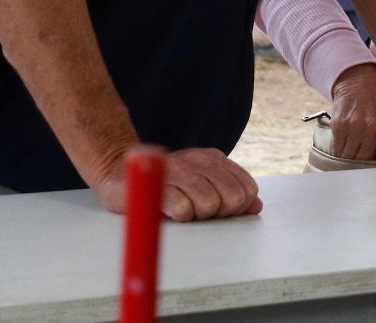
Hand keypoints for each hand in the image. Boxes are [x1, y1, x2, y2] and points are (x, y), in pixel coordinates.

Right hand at [93, 146, 262, 221]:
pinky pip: (183, 209)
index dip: (237, 208)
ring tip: (181, 210)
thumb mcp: (201, 184)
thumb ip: (230, 193)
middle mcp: (199, 160)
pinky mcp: (157, 185)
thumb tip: (256, 206)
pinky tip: (169, 211)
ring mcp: (178, 169)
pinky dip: (179, 216)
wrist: (119, 172)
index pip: (247, 189)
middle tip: (197, 211)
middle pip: (232, 198)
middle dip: (219, 213)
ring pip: (209, 204)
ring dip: (197, 215)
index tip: (218, 211)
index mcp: (214, 159)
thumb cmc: (165, 185)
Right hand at [327, 64, 375, 161]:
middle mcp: (373, 130)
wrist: (359, 80)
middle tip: (360, 169)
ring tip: (350, 157)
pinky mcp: (339, 125)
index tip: (375, 174)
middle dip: (362, 166)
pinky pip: (337, 150)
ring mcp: (355, 127)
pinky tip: (342, 148)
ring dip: (348, 160)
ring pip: (349, 158)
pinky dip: (338, 152)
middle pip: (364, 162)